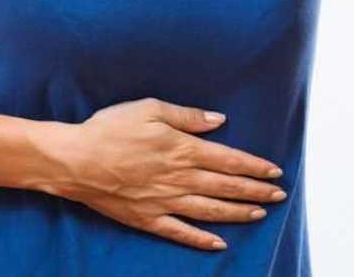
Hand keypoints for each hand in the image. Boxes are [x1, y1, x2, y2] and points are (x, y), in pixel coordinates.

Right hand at [43, 97, 287, 250]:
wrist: (75, 160)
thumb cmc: (110, 128)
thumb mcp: (149, 109)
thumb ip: (187, 116)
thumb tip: (218, 121)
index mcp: (182, 149)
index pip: (228, 160)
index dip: (254, 166)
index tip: (274, 172)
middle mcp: (179, 178)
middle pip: (226, 187)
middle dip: (255, 192)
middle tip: (278, 196)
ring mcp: (164, 201)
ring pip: (210, 211)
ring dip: (238, 213)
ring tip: (259, 215)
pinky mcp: (147, 218)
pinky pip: (180, 232)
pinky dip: (201, 239)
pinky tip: (219, 244)